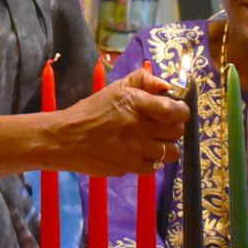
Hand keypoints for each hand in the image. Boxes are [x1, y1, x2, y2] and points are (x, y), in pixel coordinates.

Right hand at [54, 67, 188, 176]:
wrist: (66, 138)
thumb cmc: (92, 111)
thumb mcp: (116, 88)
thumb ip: (143, 80)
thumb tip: (167, 86)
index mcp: (135, 102)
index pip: (174, 110)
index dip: (181, 111)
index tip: (177, 111)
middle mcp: (137, 126)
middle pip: (176, 131)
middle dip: (174, 128)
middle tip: (163, 126)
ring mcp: (134, 148)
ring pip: (171, 152)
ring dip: (166, 147)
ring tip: (154, 141)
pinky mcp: (128, 167)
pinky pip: (154, 167)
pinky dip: (151, 162)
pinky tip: (140, 153)